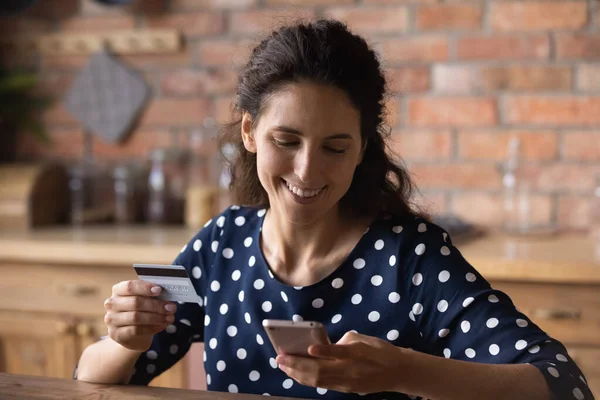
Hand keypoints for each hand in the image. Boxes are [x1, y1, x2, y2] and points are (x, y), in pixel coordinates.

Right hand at [103, 280, 176, 351]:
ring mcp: (111, 319)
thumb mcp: (146, 300)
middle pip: (135, 302)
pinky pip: (135, 330)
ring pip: (136, 317)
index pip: (130, 286)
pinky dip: (151, 327)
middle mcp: (112, 303)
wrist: (132, 335)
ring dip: (156, 317)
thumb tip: (168, 293)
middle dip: (156, 305)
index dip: (145, 288)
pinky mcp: (116, 334)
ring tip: (170, 318)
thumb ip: (153, 295)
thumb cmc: (142, 311)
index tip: (159, 290)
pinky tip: (162, 326)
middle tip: (172, 307)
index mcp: (118, 290)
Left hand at [276, 331, 407, 394]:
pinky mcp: (346, 389)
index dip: (323, 350)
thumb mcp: (362, 339)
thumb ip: (341, 342)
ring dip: (298, 374)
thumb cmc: (379, 350)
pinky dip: (307, 380)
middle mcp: (350, 370)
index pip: (337, 352)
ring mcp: (347, 382)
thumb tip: (322, 346)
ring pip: (318, 381)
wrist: (398, 372)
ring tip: (283, 367)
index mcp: (356, 353)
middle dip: (297, 365)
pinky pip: (323, 385)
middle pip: (320, 370)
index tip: (308, 347)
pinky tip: (297, 375)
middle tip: (280, 358)